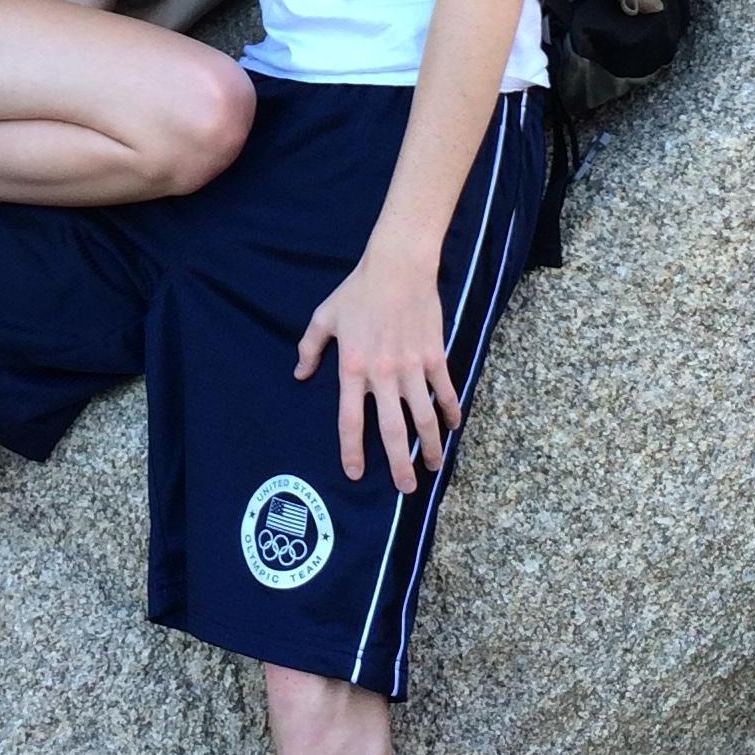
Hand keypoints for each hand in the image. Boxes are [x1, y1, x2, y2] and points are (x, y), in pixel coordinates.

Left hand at [294, 249, 462, 492]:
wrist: (398, 267)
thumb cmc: (358, 291)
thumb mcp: (325, 317)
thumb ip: (310, 348)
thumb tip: (300, 374)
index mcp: (353, 369)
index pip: (350, 420)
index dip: (352, 451)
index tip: (356, 474)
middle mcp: (383, 375)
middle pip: (392, 430)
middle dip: (399, 463)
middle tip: (406, 488)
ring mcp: (411, 367)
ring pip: (423, 417)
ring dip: (430, 445)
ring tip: (433, 466)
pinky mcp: (433, 355)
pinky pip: (444, 390)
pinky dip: (450, 410)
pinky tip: (453, 426)